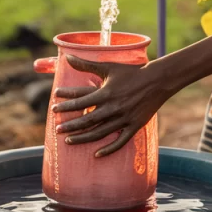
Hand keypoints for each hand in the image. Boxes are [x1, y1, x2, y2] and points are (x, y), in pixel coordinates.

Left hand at [50, 55, 169, 157]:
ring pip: (100, 133)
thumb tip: (67, 57)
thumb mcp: (108, 67)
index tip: (53, 110)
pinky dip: (108, 149)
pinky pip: (120, 141)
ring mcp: (124, 119)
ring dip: (83, 138)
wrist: (158, 80)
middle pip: (87, 120)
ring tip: (69, 141)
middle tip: (57, 130)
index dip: (66, 106)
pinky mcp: (134, 126)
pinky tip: (97, 154)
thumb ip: (86, 64)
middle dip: (71, 126)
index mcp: (106, 93)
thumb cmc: (131, 72)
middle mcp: (114, 108)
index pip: (81, 102)